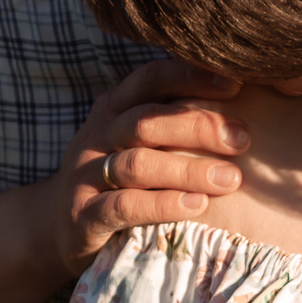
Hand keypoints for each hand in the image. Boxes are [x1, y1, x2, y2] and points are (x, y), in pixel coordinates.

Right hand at [31, 60, 255, 276]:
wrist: (56, 227)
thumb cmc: (118, 179)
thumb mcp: (137, 142)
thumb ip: (174, 122)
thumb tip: (245, 103)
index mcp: (113, 108)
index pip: (151, 78)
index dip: (192, 76)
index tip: (237, 83)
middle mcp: (97, 135)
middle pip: (147, 120)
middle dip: (198, 126)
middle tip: (243, 138)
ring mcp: (86, 175)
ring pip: (138, 164)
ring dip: (188, 170)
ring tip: (230, 179)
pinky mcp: (83, 216)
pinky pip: (125, 207)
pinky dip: (163, 205)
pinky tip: (197, 206)